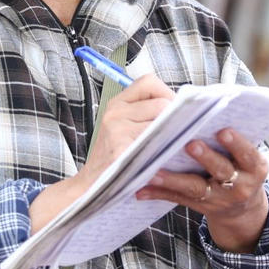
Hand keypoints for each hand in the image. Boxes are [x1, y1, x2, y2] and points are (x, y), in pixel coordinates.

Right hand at [76, 74, 173, 188]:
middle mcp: (115, 113)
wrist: (90, 186)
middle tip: (177, 132)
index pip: (149, 82)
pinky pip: (155, 142)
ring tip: (170, 145)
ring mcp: (117, 130)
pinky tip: (162, 157)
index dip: (165, 93)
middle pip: (161, 103)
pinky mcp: (122, 149)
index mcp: (117, 104)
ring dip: (171, 133)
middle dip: (174, 117)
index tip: (172, 109)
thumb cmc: (112, 159)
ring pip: (161, 120)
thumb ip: (144, 113)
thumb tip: (178, 106)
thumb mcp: (121, 128)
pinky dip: (164, 149)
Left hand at [135, 128, 268, 252]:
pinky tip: (141, 189)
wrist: (243, 209)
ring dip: (173, 179)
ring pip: (195, 188)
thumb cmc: (241, 168)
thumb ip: (234, 140)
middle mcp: (239, 186)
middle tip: (190, 144)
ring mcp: (219, 199)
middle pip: (221, 170)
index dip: (237, 144)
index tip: (223, 131)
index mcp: (255, 168)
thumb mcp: (248, 157)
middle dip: (206, 158)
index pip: (248, 154)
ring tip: (154, 171)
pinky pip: (178, 199)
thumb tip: (206, 109)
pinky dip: (159, 193)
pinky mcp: (200, 206)